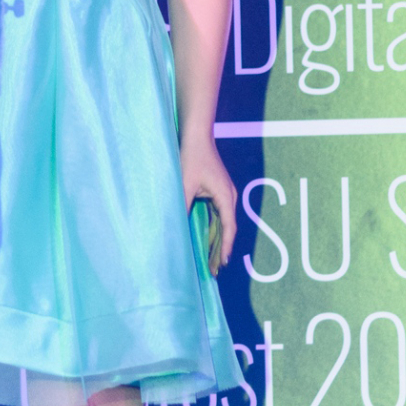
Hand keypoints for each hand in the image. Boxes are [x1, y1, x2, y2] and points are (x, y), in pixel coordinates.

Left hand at [181, 137, 236, 271]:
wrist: (196, 135)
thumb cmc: (191, 157)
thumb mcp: (184, 184)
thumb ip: (182, 206)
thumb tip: (176, 227)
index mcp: (226, 196)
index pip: (228, 227)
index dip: (224, 246)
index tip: (221, 263)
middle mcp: (229, 196)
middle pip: (227, 228)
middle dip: (221, 248)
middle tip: (215, 269)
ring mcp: (224, 193)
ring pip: (222, 222)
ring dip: (217, 239)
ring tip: (211, 259)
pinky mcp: (217, 190)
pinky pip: (218, 214)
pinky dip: (213, 228)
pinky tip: (206, 239)